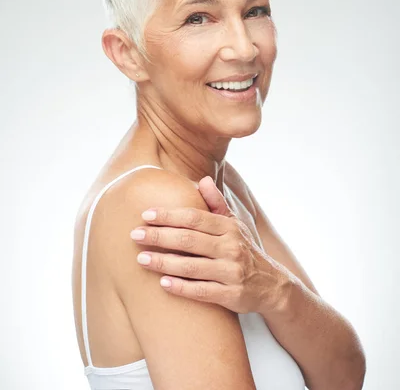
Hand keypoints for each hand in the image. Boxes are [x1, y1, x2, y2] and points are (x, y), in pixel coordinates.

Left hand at [130, 175, 284, 314]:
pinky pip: (202, 291)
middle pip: (189, 240)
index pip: (194, 218)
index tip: (146, 215)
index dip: (169, 215)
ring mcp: (232, 272)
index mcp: (229, 227)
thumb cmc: (243, 249)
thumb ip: (216, 203)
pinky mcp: (231, 296)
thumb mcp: (234, 224)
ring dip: (163, 262)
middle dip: (159, 236)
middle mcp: (231, 247)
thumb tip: (203, 179)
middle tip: (134, 234)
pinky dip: (181, 287)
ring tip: (141, 259)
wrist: (272, 285)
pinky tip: (162, 284)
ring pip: (192, 266)